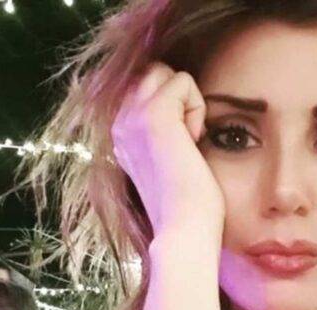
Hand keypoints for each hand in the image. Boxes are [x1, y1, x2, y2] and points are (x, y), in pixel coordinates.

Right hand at [112, 63, 224, 236]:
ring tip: (188, 141)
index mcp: (120, 133)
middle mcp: (118, 121)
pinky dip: (197, 108)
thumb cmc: (185, 203)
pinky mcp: (153, 115)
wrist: (183, 230)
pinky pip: (183, 81)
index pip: (144, 86)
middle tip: (185, 141)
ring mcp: (131, 116)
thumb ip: (162, 131)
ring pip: (167, 73)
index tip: (178, 147)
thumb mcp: (165, 159)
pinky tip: (193, 142)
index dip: (172, 106)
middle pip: (154, 72)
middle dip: (179, 98)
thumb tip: (178, 109)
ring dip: (187, 101)